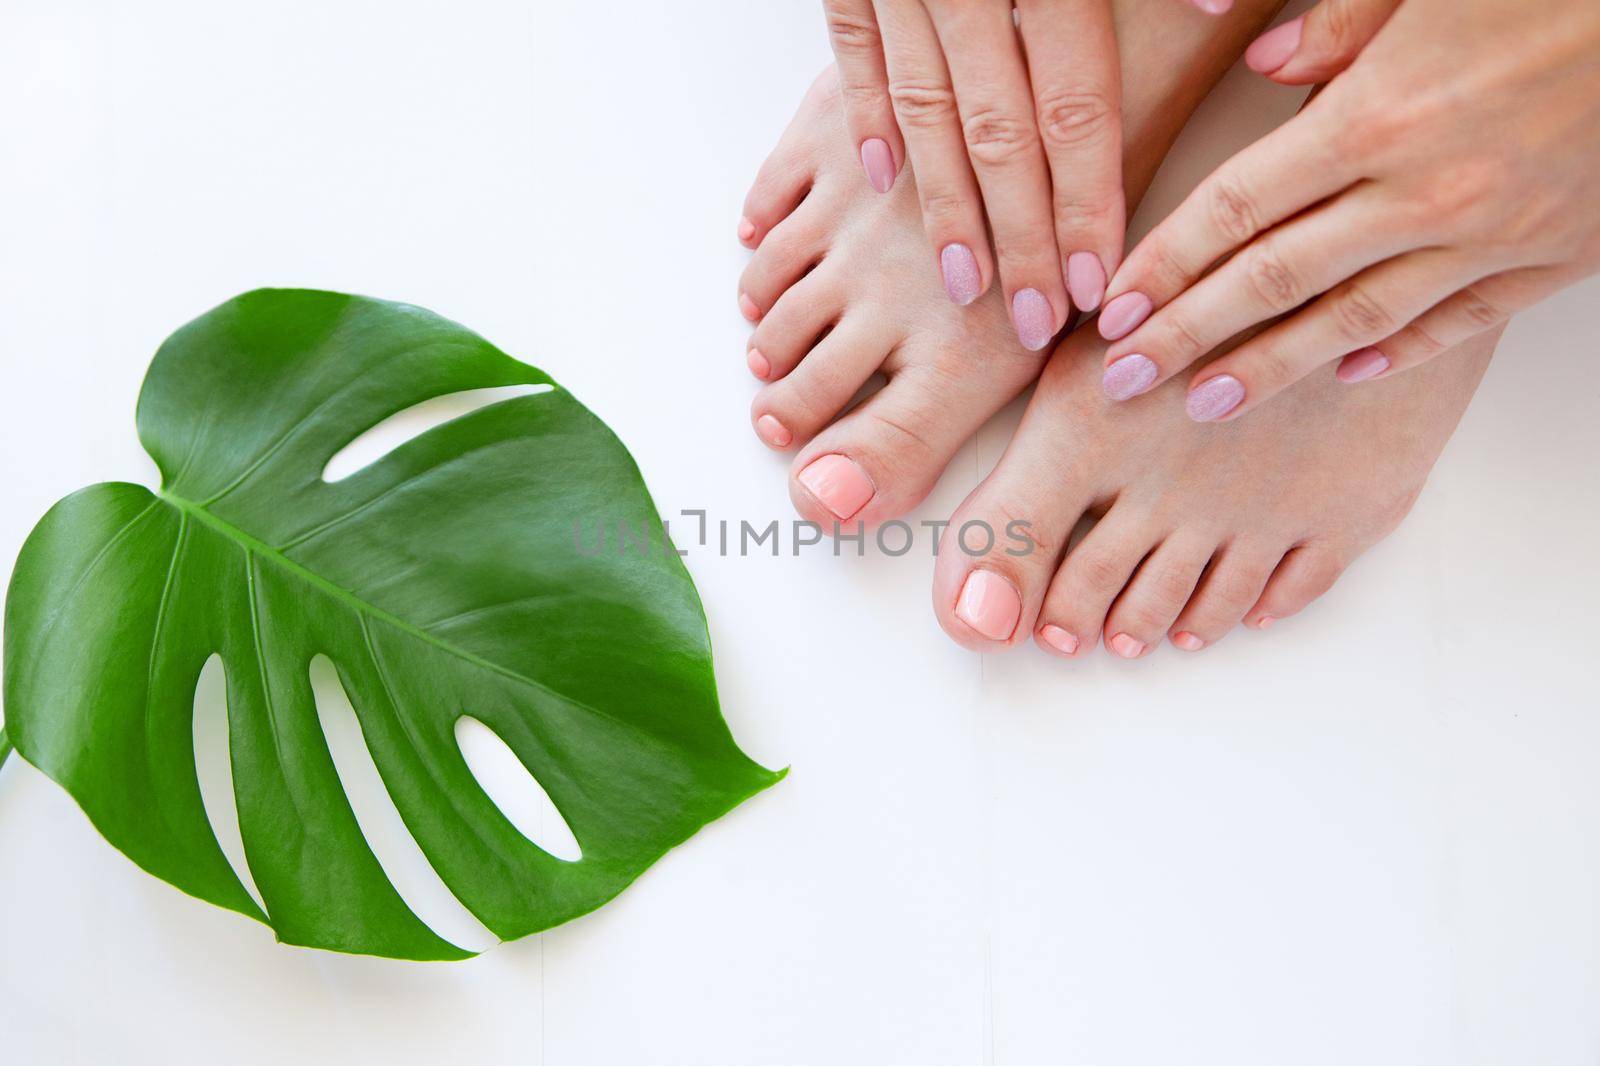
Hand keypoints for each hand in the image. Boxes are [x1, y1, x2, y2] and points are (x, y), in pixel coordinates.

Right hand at [821, 0, 1128, 348]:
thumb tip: (1225, 13)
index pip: (1073, 112)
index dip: (1085, 205)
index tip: (1092, 282)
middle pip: (998, 137)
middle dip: (1019, 239)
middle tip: (1035, 317)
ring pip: (922, 110)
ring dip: (944, 204)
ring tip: (966, 282)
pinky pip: (852, 52)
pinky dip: (863, 117)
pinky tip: (878, 176)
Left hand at [1095, 0, 1599, 420]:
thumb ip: (1341, 20)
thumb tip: (1265, 65)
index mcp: (1377, 114)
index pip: (1235, 209)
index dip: (1164, 265)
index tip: (1114, 310)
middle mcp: (1423, 189)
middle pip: (1272, 280)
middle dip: (1186, 336)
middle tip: (1124, 381)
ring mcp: (1490, 233)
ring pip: (1352, 319)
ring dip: (1270, 368)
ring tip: (1204, 404)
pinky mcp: (1555, 257)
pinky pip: (1455, 321)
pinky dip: (1393, 352)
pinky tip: (1341, 376)